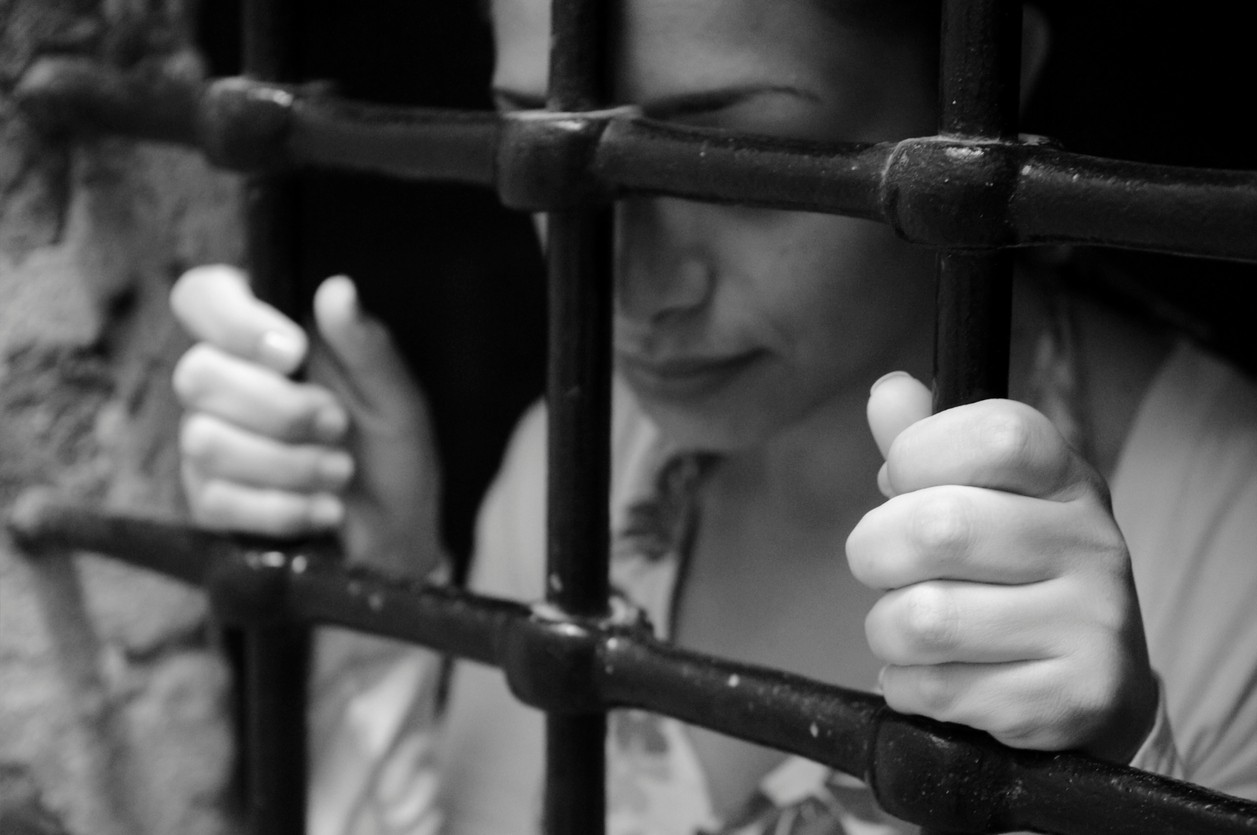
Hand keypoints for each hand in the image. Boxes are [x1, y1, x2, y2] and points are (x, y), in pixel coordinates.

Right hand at [171, 265, 443, 575]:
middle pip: (197, 374)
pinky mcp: (209, 500)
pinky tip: (324, 510)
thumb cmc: (392, 451)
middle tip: (338, 424)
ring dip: (287, 463)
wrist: (395, 532)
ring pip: (205, 441)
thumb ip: (366, 347)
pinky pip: (215, 500)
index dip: (232, 320)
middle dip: (279, 409)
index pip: (202, 295)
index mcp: (264, 338)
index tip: (292, 351)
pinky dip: (281, 508)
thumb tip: (338, 289)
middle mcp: (225, 383)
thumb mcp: (396, 399)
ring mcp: (209, 441)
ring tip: (341, 472)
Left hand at [846, 372, 1156, 762]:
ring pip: (925, 619)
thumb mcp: (984, 499)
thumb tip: (887, 391)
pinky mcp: (1071, 700)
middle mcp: (1092, 545)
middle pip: (938, 528)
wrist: (1094, 688)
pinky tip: (936, 675)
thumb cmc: (1015, 576)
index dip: (920, 453)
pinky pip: (936, 689)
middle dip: (874, 552)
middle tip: (884, 569)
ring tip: (910, 630)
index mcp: (1067, 479)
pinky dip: (907, 686)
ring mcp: (1091, 625)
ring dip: (887, 629)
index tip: (902, 481)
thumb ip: (929, 446)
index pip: (997, 435)